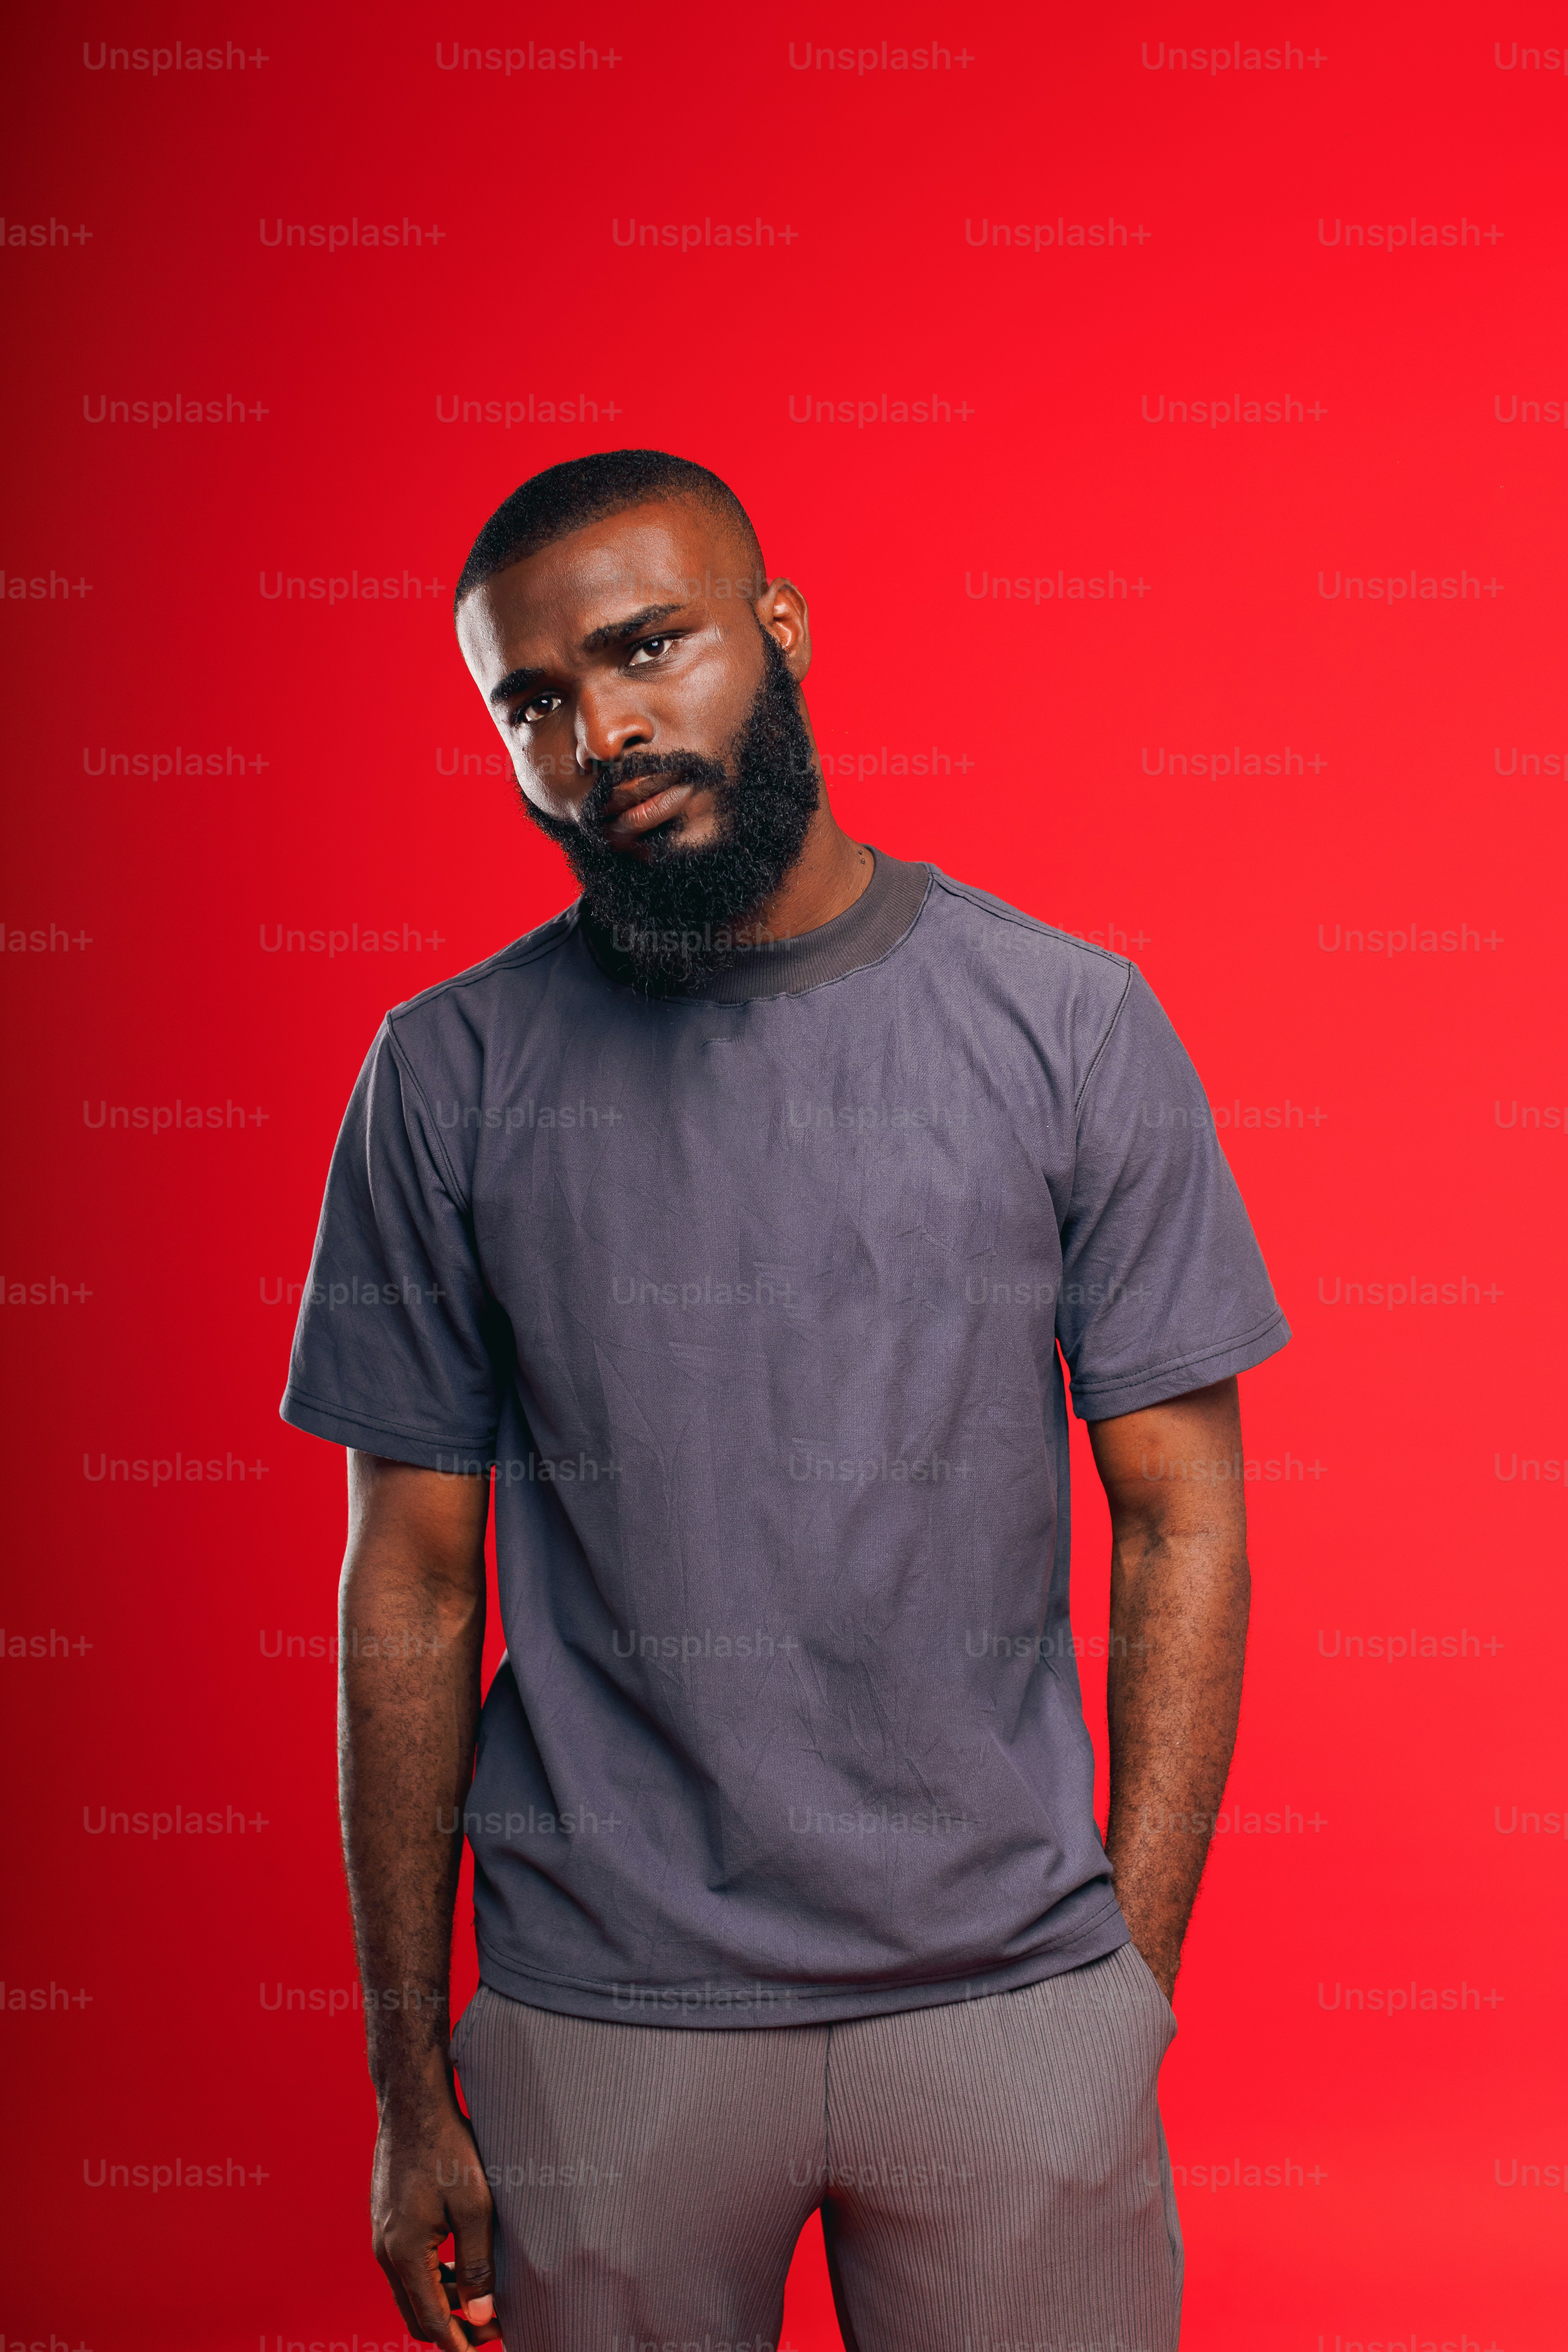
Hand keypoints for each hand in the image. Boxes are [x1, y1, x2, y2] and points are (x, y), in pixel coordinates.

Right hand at [370, 2095, 501, 2346]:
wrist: (413, 2103)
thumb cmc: (448, 2147)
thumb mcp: (475, 2206)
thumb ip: (477, 2264)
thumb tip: (479, 2317)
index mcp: (404, 2253)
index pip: (430, 2321)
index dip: (459, 2342)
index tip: (488, 2348)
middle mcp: (385, 2250)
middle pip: (416, 2312)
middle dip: (451, 2327)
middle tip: (489, 2328)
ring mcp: (382, 2234)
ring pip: (411, 2288)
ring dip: (444, 2300)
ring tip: (482, 2297)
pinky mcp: (387, 2218)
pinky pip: (408, 2264)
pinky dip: (433, 2275)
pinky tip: (460, 2264)